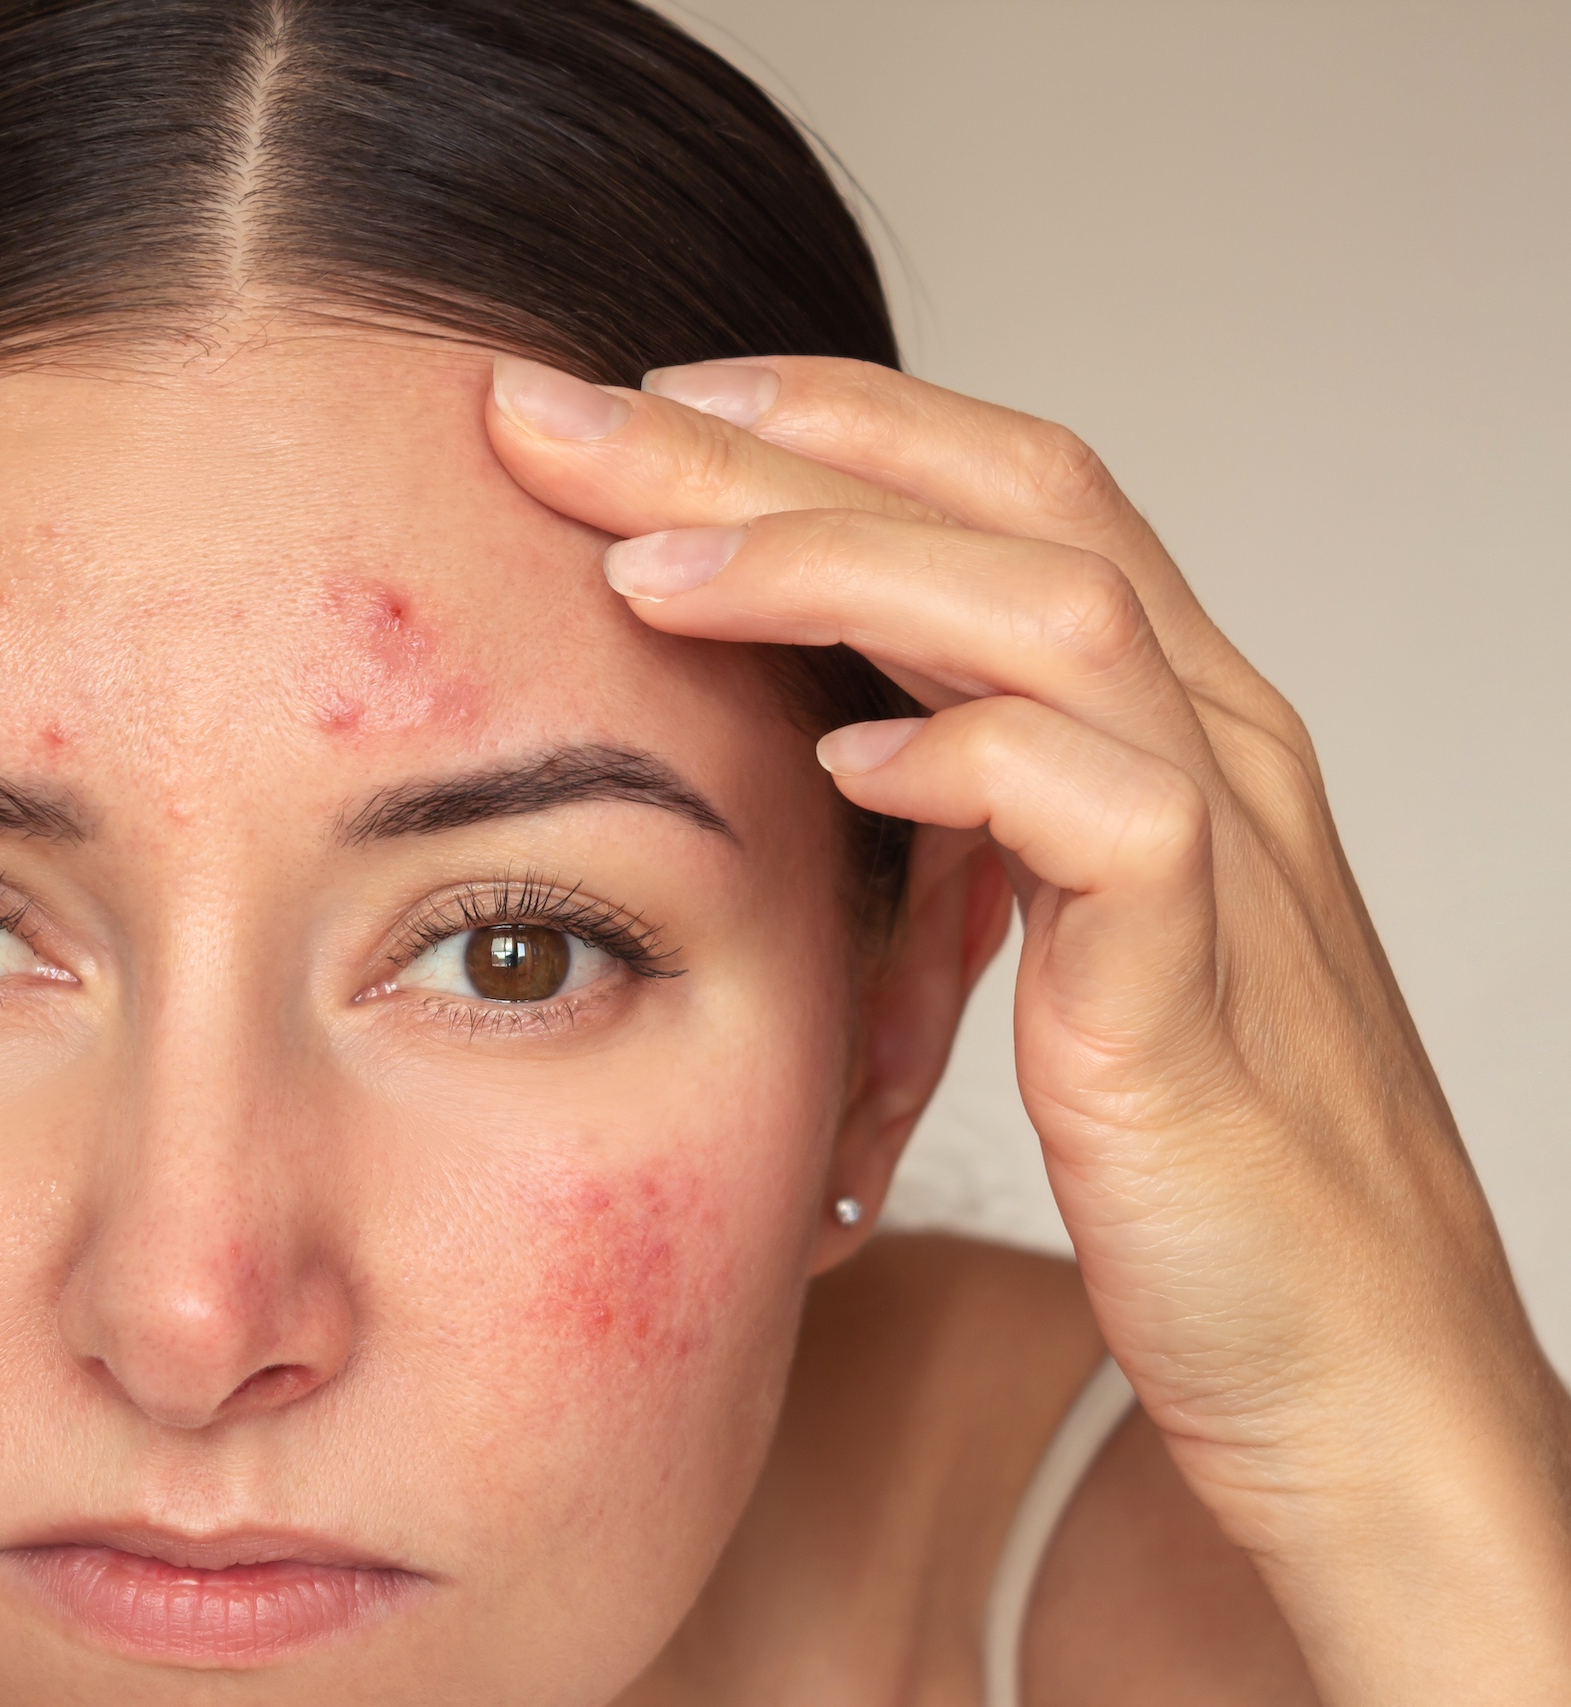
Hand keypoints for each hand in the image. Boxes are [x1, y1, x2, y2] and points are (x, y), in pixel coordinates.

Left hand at [484, 353, 1570, 1701]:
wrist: (1347, 1369)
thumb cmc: (1190, 1163)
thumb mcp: (1053, 942)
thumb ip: (965, 819)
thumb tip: (809, 733)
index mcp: (1158, 716)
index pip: (997, 482)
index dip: (821, 419)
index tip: (635, 401)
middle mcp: (1210, 740)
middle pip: (1000, 499)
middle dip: (768, 440)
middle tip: (563, 414)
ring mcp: (1225, 852)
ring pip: (1051, 611)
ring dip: (835, 565)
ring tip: (644, 564)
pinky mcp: (1205, 992)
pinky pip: (1107, 820)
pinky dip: (972, 763)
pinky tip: (840, 762)